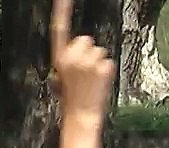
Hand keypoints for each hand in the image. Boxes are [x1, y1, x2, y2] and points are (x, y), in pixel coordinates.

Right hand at [50, 0, 115, 123]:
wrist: (81, 117)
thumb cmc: (70, 100)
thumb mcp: (60, 78)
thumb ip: (68, 61)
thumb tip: (77, 52)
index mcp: (59, 58)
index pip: (59, 29)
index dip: (62, 10)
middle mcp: (72, 57)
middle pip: (86, 39)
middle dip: (87, 53)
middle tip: (84, 73)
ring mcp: (89, 62)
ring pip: (100, 51)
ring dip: (98, 63)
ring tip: (91, 80)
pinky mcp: (103, 68)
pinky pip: (108, 62)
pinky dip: (107, 72)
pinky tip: (99, 83)